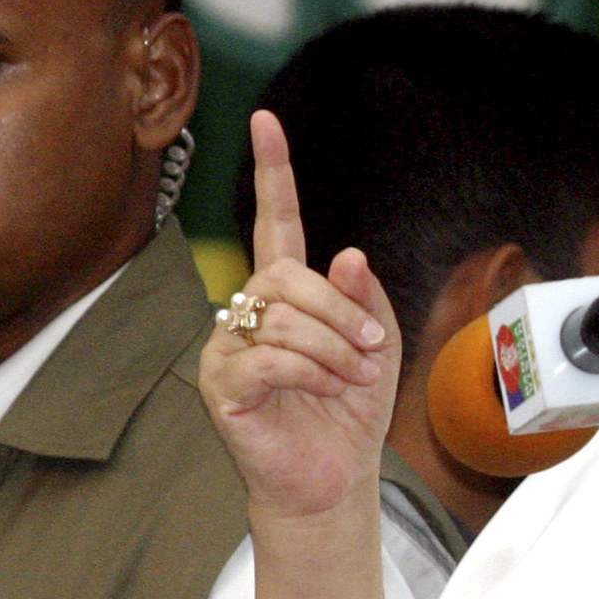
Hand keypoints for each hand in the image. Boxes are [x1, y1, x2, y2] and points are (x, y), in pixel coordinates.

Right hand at [200, 110, 399, 518]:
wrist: (333, 477)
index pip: (276, 222)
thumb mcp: (377, 346)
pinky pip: (270, 357)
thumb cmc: (349, 412)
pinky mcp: (221, 383)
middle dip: (342, 311)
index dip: (273, 172)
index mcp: (288, 293)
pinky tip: (329, 390)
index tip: (266, 121)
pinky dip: (314, 372)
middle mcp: (250, 310)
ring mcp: (229, 346)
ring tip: (355, 378)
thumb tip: (346, 252)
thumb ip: (364, 297)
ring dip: (336, 349)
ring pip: (283, 319)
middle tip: (372, 351)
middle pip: (288, 276)